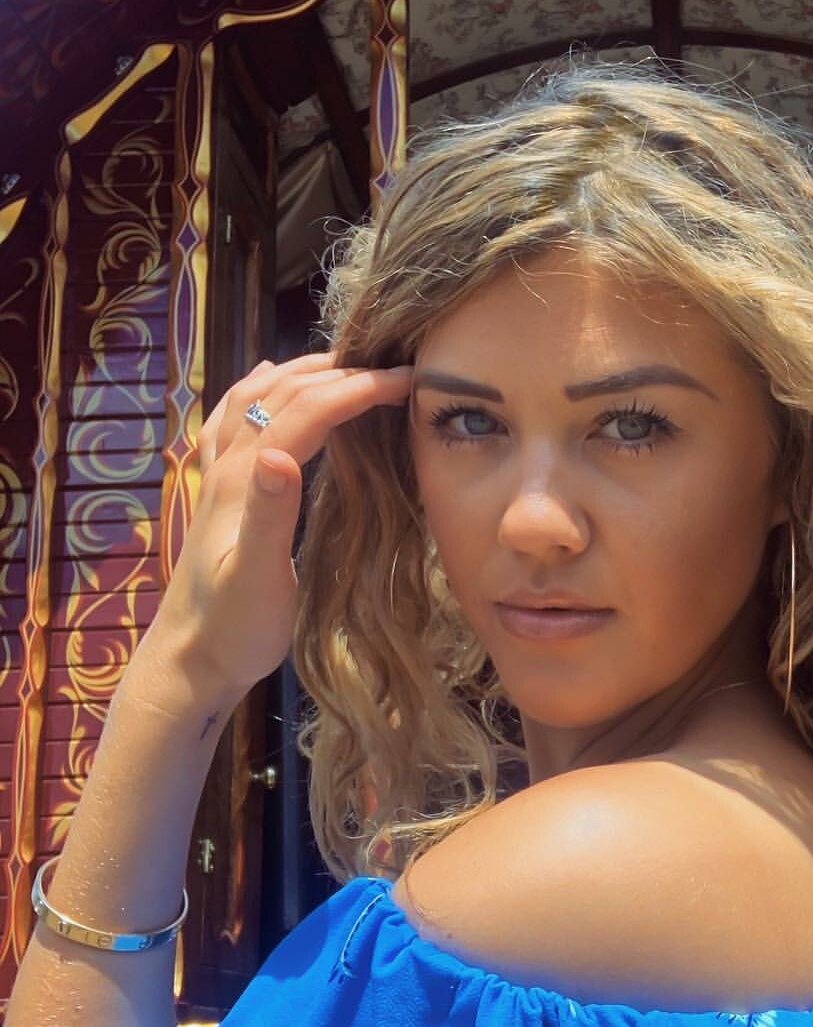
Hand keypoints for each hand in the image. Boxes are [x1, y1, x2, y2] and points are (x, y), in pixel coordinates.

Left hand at [145, 350, 413, 703]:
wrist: (189, 662)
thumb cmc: (235, 630)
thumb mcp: (257, 580)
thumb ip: (270, 516)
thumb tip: (282, 453)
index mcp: (245, 482)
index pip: (308, 412)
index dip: (359, 390)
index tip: (409, 382)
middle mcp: (227, 467)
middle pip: (283, 393)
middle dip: (340, 372)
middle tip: (394, 370)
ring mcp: (216, 477)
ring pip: (254, 396)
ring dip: (301, 371)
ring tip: (345, 364)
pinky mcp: (216, 493)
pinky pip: (231, 417)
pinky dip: (257, 388)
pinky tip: (268, 382)